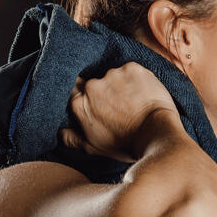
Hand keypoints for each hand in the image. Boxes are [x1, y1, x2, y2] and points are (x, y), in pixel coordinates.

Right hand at [58, 62, 179, 162]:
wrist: (155, 135)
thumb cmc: (125, 144)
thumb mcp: (93, 147)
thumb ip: (72, 138)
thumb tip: (60, 132)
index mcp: (79, 104)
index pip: (76, 92)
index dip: (89, 99)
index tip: (99, 105)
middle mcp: (92, 86)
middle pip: (96, 83)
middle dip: (106, 93)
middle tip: (120, 107)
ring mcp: (113, 75)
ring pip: (115, 76)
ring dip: (122, 85)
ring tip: (134, 102)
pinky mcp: (132, 68)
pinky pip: (132, 71)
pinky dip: (137, 80)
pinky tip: (144, 94)